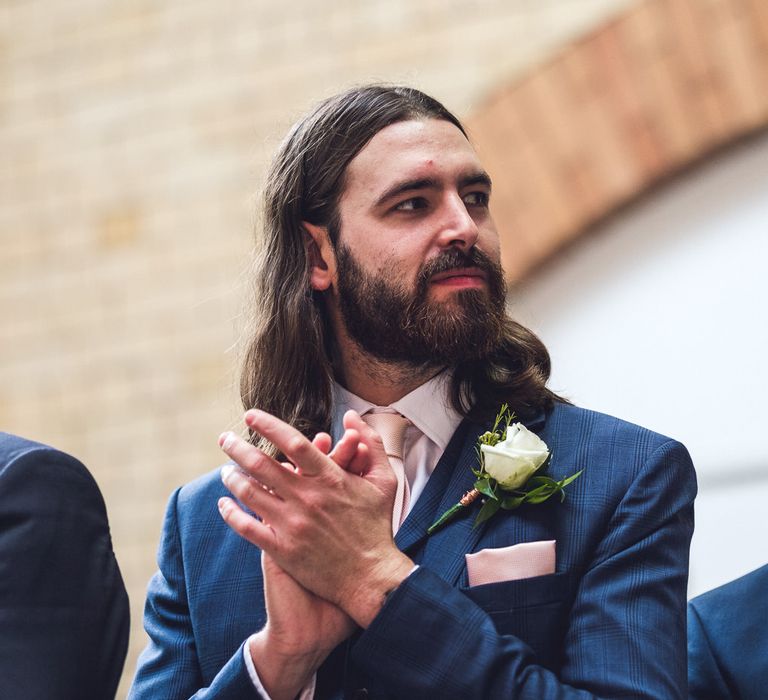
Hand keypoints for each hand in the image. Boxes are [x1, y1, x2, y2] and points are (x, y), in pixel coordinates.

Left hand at [243, 430, 361, 698]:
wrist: (371, 578)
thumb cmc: (377, 526)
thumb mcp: (384, 480)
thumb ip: (371, 443)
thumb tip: (353, 415)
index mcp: (330, 479)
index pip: (293, 442)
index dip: (268, 425)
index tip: (251, 416)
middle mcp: (308, 498)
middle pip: (262, 465)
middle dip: (238, 448)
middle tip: (224, 439)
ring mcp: (293, 525)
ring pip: (250, 493)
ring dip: (232, 477)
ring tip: (225, 470)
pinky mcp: (283, 550)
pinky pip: (247, 527)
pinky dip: (230, 513)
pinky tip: (223, 504)